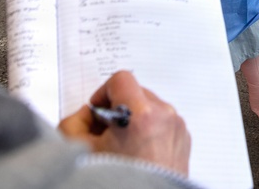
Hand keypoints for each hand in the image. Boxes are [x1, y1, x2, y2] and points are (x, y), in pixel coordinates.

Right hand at [59, 71, 190, 175]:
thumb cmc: (118, 182)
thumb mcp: (81, 150)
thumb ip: (75, 122)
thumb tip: (87, 113)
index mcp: (139, 114)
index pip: (121, 79)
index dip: (104, 92)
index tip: (98, 110)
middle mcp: (164, 116)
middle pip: (136, 92)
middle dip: (118, 108)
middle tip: (106, 133)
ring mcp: (177, 127)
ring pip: (151, 107)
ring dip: (134, 119)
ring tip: (124, 146)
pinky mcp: (184, 138)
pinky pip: (163, 122)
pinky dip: (150, 130)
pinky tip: (139, 152)